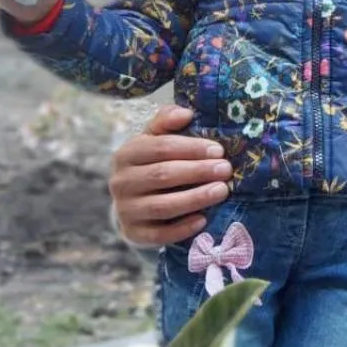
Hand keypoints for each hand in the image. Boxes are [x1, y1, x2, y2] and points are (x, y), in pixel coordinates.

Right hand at [109, 105, 232, 245]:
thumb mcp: (155, 139)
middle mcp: (121, 182)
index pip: (160, 147)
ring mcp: (125, 210)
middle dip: (198, 172)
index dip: (191, 148)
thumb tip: (186, 113)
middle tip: (225, 170)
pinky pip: (159, 233)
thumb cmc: (152, 164)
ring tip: (222, 191)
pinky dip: (182, 228)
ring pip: (162, 206)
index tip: (218, 150)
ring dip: (195, 198)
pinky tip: (203, 220)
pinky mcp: (133, 233)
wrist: (133, 201)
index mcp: (127, 154)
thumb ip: (167, 122)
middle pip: (163, 175)